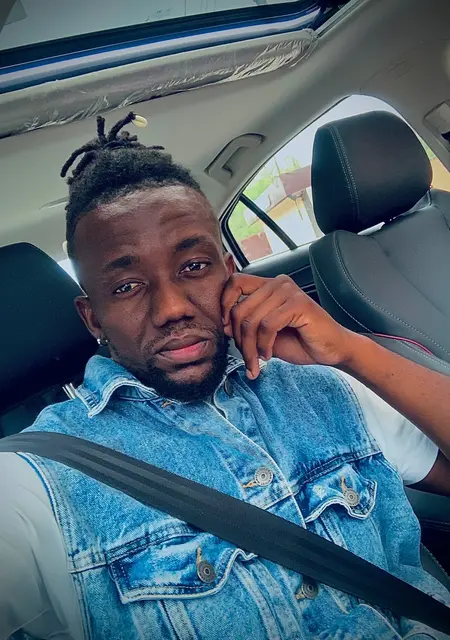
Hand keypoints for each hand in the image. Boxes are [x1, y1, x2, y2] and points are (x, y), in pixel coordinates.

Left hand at [221, 273, 355, 378]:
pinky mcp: (298, 304)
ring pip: (251, 319)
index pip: (234, 283)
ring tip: (257, 360)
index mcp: (268, 286)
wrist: (331, 350)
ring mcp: (288, 291)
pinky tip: (269, 354)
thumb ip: (245, 326)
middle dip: (239, 340)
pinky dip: (264, 345)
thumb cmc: (300, 341)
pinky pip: (267, 325)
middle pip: (239, 308)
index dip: (224, 305)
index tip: (227, 329)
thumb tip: (224, 326)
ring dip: (250, 347)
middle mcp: (277, 283)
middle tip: (246, 358)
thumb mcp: (264, 335)